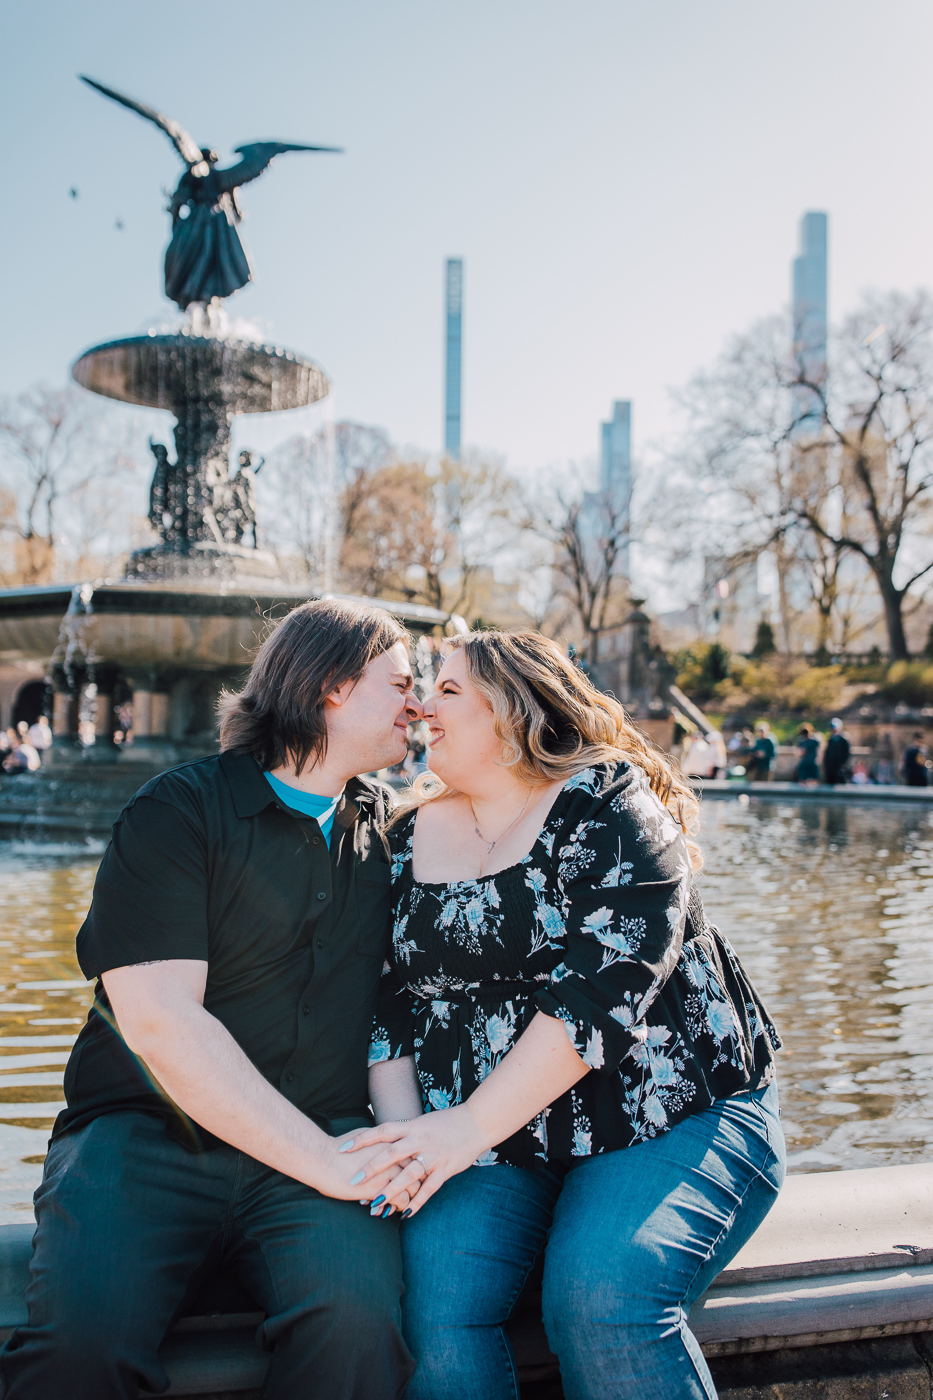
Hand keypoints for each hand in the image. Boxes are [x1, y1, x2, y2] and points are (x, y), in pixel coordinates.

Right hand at [314, 1133, 408, 1204]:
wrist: (322, 1158)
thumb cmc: (338, 1149)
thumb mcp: (362, 1137)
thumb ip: (376, 1141)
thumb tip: (380, 1142)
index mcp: (391, 1140)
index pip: (415, 1155)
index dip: (415, 1168)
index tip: (412, 1178)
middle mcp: (395, 1154)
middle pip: (419, 1171)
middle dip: (417, 1185)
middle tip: (410, 1195)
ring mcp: (389, 1170)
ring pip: (413, 1187)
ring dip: (408, 1199)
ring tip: (400, 1207)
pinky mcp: (381, 1187)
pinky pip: (400, 1200)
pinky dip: (397, 1207)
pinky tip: (386, 1212)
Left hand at [339, 1106, 490, 1217]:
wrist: (477, 1122)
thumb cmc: (448, 1123)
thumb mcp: (423, 1123)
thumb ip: (405, 1133)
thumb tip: (384, 1140)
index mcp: (413, 1127)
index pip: (381, 1131)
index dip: (361, 1139)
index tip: (342, 1148)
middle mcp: (420, 1140)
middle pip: (391, 1154)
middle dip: (371, 1168)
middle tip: (353, 1181)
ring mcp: (433, 1155)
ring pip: (409, 1174)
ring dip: (392, 1189)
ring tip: (376, 1204)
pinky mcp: (446, 1168)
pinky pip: (429, 1188)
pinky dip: (417, 1201)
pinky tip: (405, 1213)